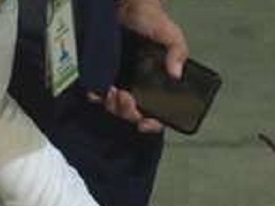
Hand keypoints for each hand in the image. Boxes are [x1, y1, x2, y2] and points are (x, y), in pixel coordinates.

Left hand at [89, 0, 188, 131]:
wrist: (126, 2)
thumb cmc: (148, 17)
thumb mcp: (170, 34)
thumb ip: (178, 51)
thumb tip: (176, 73)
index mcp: (155, 82)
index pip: (156, 113)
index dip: (152, 123)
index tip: (145, 122)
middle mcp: (137, 84)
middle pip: (132, 113)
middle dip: (128, 112)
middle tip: (126, 98)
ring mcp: (119, 80)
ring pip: (114, 107)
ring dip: (113, 105)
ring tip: (114, 92)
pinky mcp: (102, 73)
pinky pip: (97, 92)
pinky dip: (96, 95)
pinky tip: (98, 90)